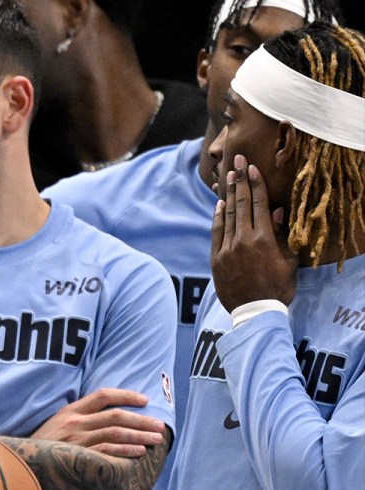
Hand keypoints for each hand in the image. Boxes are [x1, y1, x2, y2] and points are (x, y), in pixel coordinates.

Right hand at [32, 388, 164, 457]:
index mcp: (69, 411)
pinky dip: (125, 451)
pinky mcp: (78, 457)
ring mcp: (76, 440)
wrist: (21, 466)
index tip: (145, 400)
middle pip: (115, 415)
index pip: (102, 395)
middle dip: (141, 420)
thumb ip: (77, 420)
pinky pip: (107, 452)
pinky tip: (139, 452)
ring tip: (156, 439)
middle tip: (159, 425)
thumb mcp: (56, 426)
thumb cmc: (41, 448)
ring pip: (115, 433)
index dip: (126, 395)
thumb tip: (106, 420)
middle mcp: (74, 422)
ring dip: (139, 435)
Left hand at [211, 154, 297, 311]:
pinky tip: (220, 204)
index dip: (255, 184)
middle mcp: (243, 241)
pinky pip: (216, 232)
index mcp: (263, 240)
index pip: (258, 205)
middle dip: (238, 181)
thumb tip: (275, 210)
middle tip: (236, 161)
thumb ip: (281, 234)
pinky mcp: (216, 258)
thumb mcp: (288, 261)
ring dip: (227, 194)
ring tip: (227, 176)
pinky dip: (218, 216)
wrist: (254, 311)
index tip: (251, 168)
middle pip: (240, 204)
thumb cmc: (278, 287)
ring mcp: (227, 249)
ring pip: (227, 215)